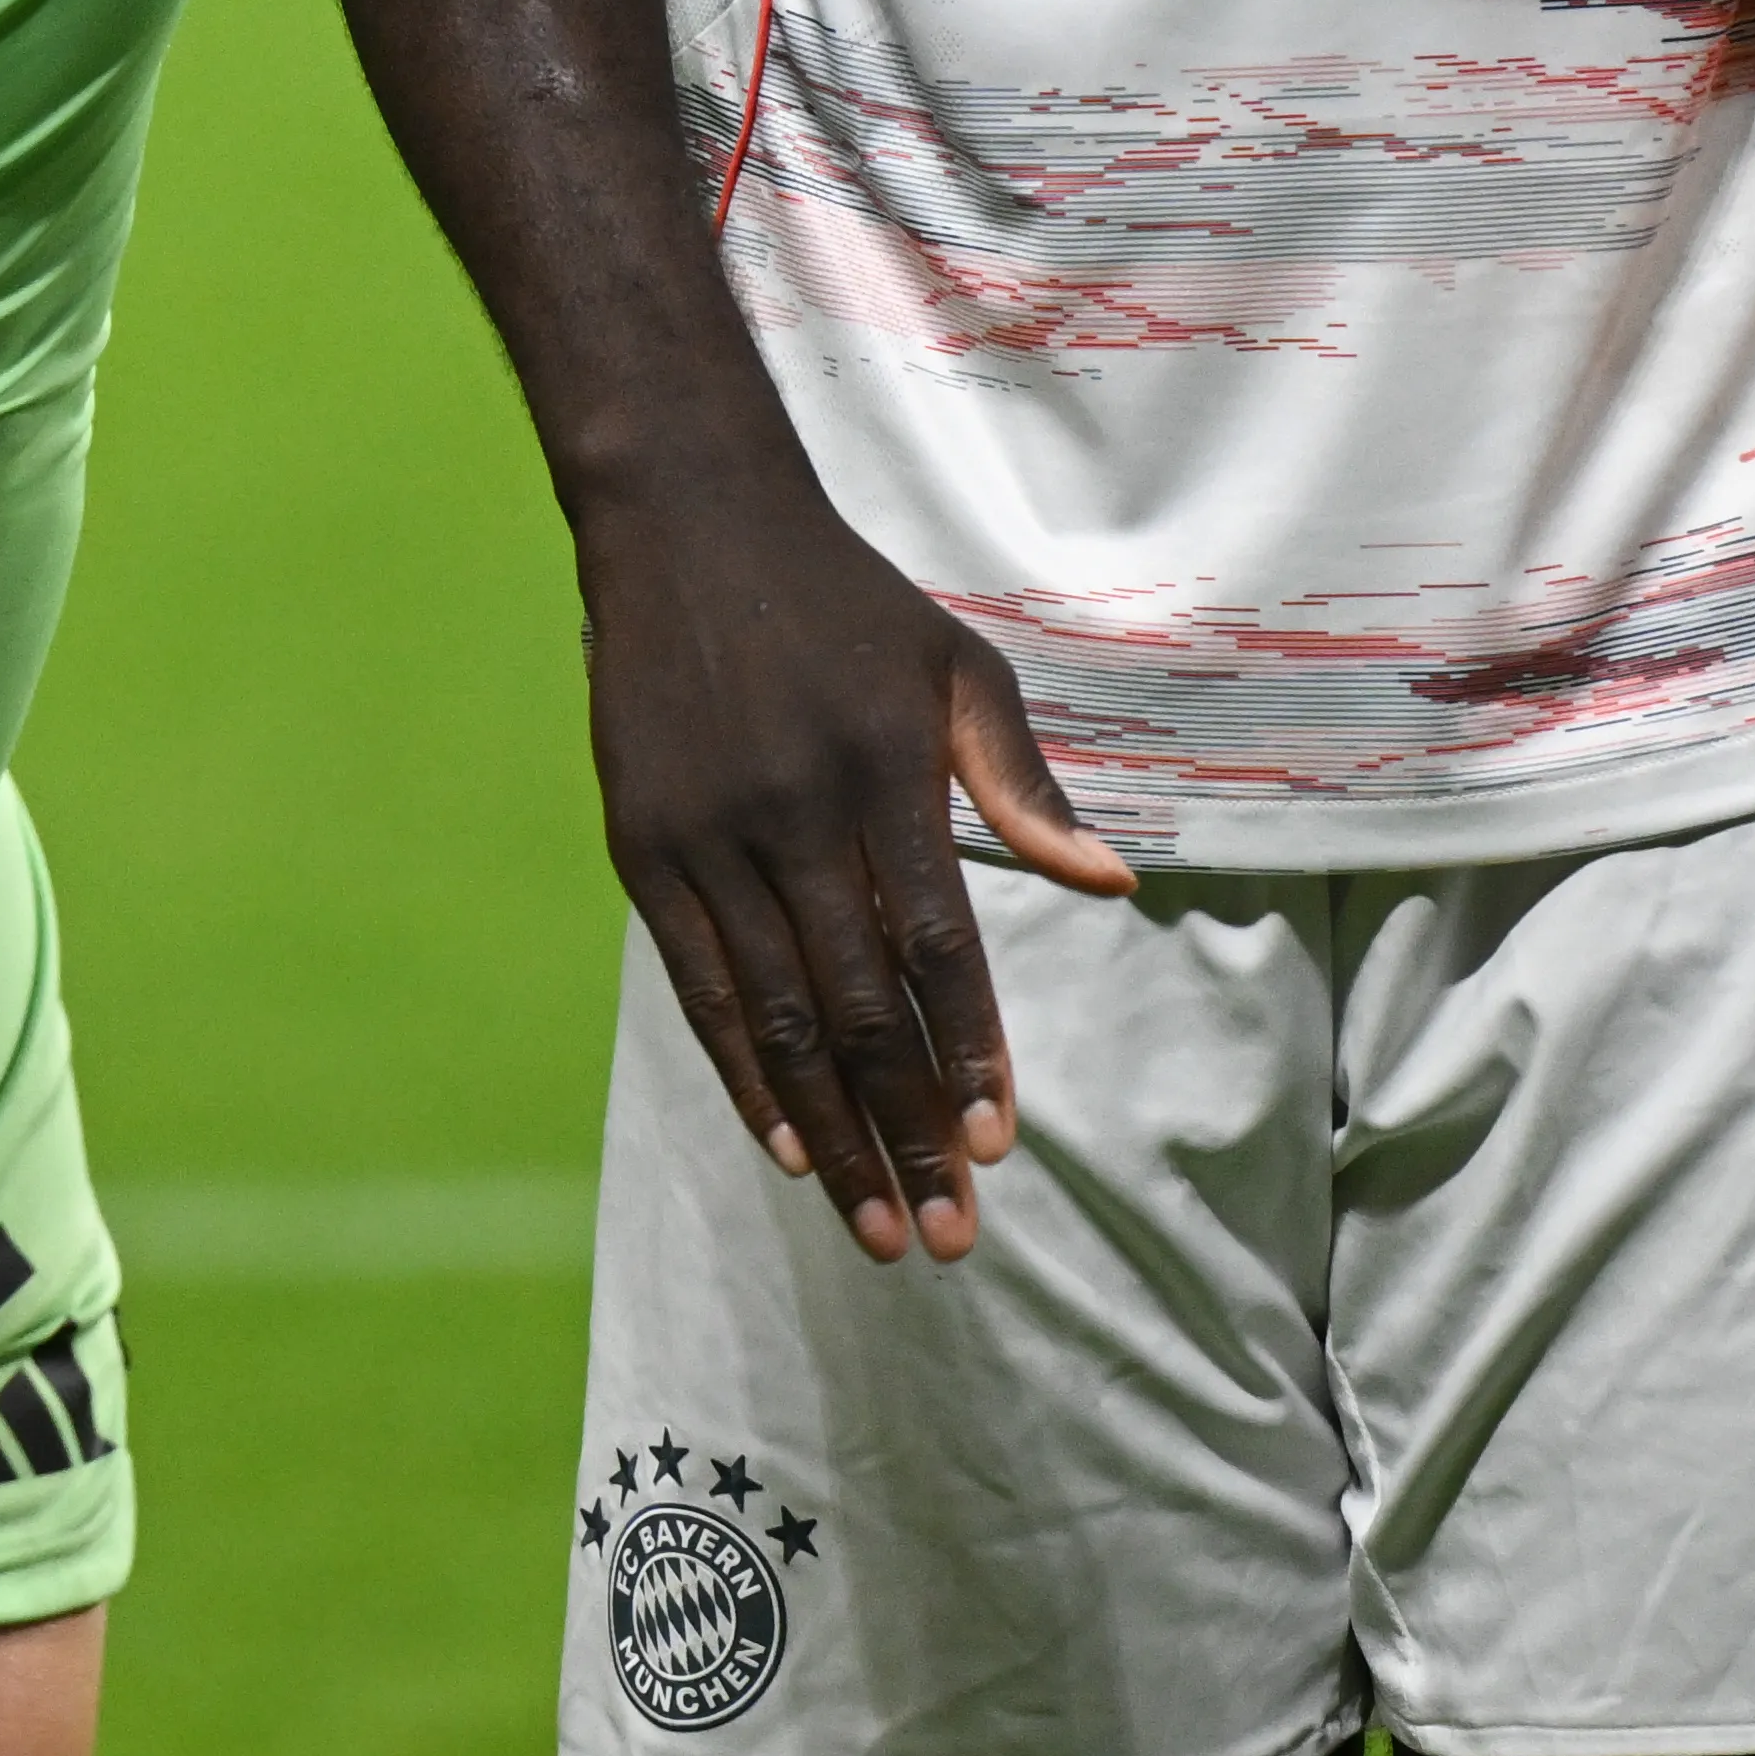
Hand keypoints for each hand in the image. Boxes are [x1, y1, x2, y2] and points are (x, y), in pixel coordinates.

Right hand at [576, 476, 1130, 1263]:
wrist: (685, 522)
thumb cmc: (842, 602)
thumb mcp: (956, 667)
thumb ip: (1023, 785)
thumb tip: (1113, 884)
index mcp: (880, 773)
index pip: (936, 947)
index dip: (968, 1053)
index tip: (999, 1145)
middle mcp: (791, 813)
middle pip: (856, 1010)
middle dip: (908, 1131)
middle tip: (950, 1233)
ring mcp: (706, 834)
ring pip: (776, 1019)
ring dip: (830, 1134)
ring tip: (878, 1227)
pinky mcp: (641, 845)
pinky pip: (698, 986)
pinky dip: (742, 1073)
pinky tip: (784, 1144)